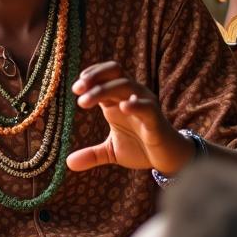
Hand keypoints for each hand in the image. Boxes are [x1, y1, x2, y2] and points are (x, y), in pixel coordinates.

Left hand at [67, 62, 193, 174]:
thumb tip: (69, 163)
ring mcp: (145, 105)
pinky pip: (147, 107)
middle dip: (94, 77)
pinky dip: (135, 104)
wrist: (167, 159)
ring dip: (103, 90)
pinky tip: (123, 107)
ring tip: (84, 102)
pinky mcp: (155, 119)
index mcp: (118, 99)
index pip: (106, 75)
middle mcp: (131, 96)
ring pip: (126, 85)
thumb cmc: (141, 148)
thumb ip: (91, 155)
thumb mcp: (111, 151)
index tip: (75, 88)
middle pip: (114, 73)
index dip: (91, 76)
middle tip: (77, 90)